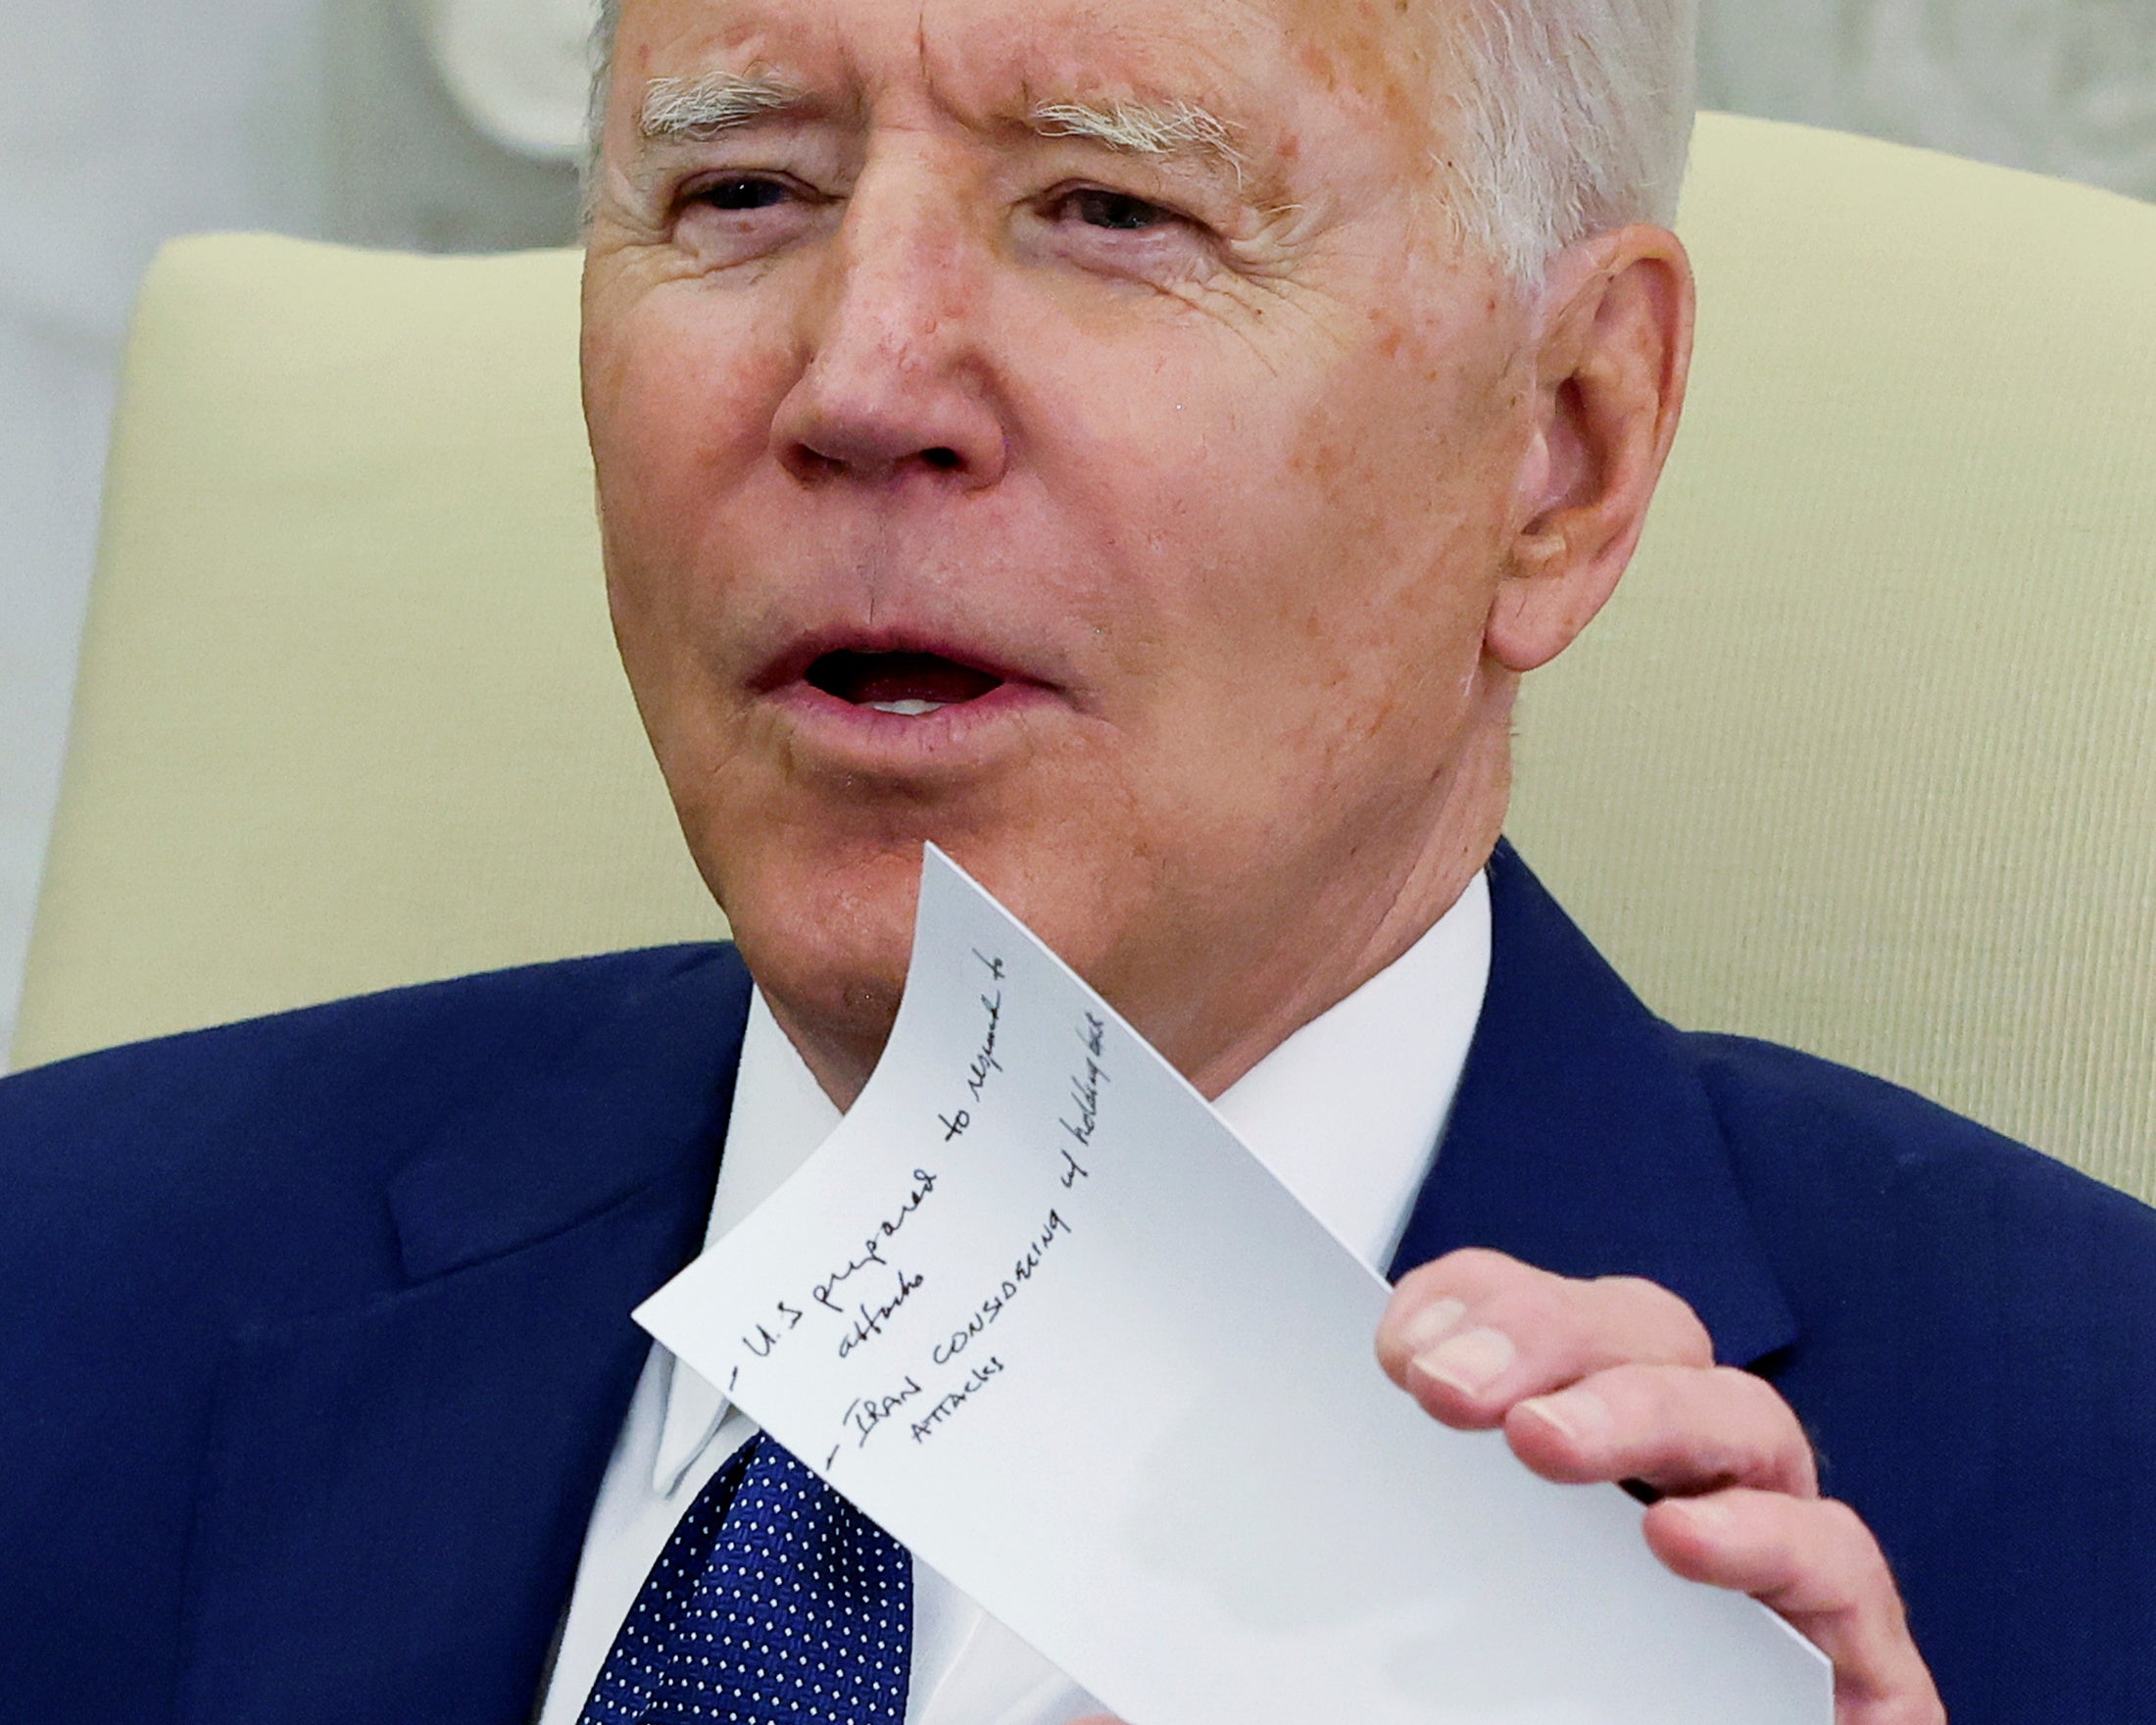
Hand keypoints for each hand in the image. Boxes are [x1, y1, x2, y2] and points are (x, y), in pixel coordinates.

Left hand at [1373, 1248, 1943, 1723]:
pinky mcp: (1859, 1652)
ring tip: (1540, 1438)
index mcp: (1598, 1448)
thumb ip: (1428, 1536)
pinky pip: (1836, 1560)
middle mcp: (1695, 1475)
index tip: (1399, 1356)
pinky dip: (1764, 1537)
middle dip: (1547, 1335)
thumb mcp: (1471, 1617)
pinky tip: (1681, 1539)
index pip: (1544, 1316)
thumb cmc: (1553, 1709)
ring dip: (1637, 1410)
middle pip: (1646, 1338)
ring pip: (1743, 1419)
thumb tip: (1327, 1494)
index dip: (1477, 1304)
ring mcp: (1783, 1553)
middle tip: (1449, 1388)